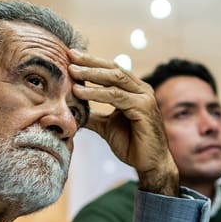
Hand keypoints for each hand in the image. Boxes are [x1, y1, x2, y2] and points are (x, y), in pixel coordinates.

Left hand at [69, 49, 179, 195]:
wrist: (150, 164)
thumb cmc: (132, 145)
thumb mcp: (106, 126)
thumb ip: (93, 115)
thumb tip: (71, 110)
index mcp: (134, 90)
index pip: (112, 69)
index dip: (92, 62)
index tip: (71, 57)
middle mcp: (142, 89)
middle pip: (114, 68)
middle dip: (90, 62)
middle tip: (70, 56)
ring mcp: (144, 97)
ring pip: (115, 79)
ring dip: (91, 74)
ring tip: (72, 72)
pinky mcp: (144, 108)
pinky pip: (116, 96)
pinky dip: (96, 93)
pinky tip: (80, 92)